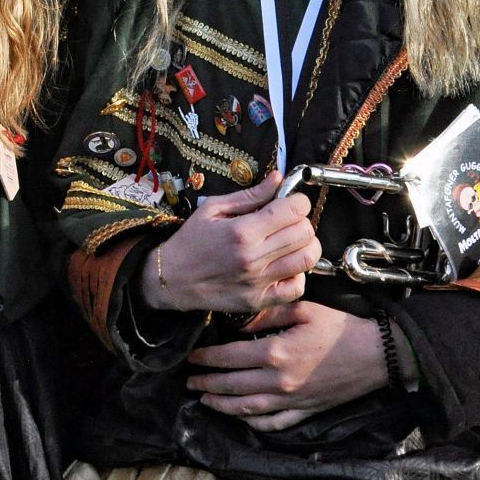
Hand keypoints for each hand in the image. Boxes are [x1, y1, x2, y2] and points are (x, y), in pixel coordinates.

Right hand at [137, 172, 319, 313]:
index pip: (294, 209)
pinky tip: (284, 266)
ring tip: (290, 242)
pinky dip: (298, 274)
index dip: (298, 201)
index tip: (290, 202)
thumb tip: (278, 178)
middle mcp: (254, 257)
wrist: (172, 279)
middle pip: (305, 232)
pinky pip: (297, 287)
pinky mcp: (260, 300)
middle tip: (288, 221)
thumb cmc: (191, 241)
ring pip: (307, 258)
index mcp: (243, 230)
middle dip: (302, 220)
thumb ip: (249, 195)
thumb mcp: (213, 209)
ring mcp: (259, 281)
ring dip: (305, 245)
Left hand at [184, 301, 388, 431]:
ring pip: (247, 410)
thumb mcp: (303, 310)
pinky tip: (242, 417)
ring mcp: (292, 401)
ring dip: (222, 406)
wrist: (376, 355)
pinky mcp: (306, 412)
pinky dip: (254, 424)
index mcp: (275, 354)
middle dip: (207, 384)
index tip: (191, 358)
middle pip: (232, 387)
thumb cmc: (340, 328)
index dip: (206, 359)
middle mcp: (279, 382)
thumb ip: (267, 315)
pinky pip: (274, 424)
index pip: (229, 358)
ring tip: (205, 400)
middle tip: (189, 382)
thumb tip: (240, 324)